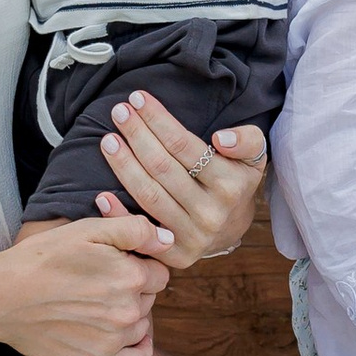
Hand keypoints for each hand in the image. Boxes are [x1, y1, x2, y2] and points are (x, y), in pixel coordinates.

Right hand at [0, 210, 171, 355]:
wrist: (0, 298)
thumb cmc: (42, 258)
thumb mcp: (87, 230)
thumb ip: (135, 230)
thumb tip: (170, 240)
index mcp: (130, 276)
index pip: (160, 271)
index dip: (140, 264)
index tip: (117, 262)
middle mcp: (127, 311)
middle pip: (150, 297)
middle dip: (134, 288)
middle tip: (100, 282)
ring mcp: (113, 341)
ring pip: (142, 324)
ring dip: (130, 315)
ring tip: (97, 304)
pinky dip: (136, 347)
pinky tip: (121, 335)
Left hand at [95, 95, 265, 266]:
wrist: (232, 226)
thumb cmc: (234, 180)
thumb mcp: (253, 156)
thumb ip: (247, 140)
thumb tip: (221, 140)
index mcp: (229, 185)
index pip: (184, 146)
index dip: (158, 120)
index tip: (138, 99)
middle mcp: (211, 213)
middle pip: (162, 168)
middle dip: (137, 135)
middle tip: (118, 112)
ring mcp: (193, 237)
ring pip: (148, 196)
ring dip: (123, 166)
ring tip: (108, 140)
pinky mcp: (176, 256)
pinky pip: (142, 233)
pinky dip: (119, 215)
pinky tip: (102, 195)